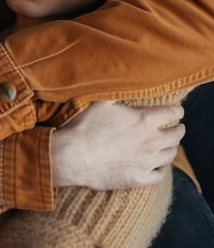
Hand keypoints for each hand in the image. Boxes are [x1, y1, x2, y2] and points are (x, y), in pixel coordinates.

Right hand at [52, 101, 184, 189]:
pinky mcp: (138, 179)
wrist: (73, 156)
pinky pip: (160, 175)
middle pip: (176, 135)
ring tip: (169, 145)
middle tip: (178, 127)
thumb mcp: (102, 100)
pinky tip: (160, 165)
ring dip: (171, 148)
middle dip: (179, 129)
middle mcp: (151, 141)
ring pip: (170, 155)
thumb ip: (117, 88)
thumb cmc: (86, 125)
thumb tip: (121, 73)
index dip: (177, 110)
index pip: (172, 113)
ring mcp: (146, 162)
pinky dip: (162, 169)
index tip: (178, 110)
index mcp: (144, 120)